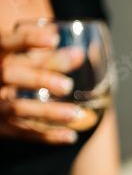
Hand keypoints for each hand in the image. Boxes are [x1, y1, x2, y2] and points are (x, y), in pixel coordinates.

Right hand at [0, 26, 86, 144]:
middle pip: (10, 75)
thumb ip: (46, 59)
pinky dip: (47, 136)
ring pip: (17, 108)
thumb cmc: (8, 75)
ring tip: (76, 114)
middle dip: (39, 78)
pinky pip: (22, 133)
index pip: (5, 43)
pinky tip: (70, 136)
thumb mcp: (19, 63)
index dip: (28, 40)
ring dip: (47, 112)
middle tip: (68, 85)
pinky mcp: (0, 128)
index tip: (53, 38)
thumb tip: (80, 53)